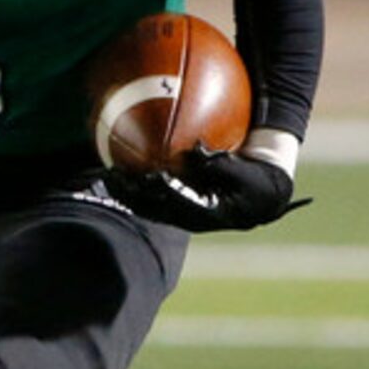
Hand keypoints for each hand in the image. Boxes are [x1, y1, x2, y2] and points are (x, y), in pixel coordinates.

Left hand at [104, 147, 306, 233]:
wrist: (259, 201)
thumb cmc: (255, 183)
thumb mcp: (244, 173)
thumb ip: (219, 163)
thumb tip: (195, 149)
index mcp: (209, 212)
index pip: (181, 201)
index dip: (166, 189)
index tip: (153, 175)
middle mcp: (190, 219)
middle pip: (155, 208)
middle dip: (134, 194)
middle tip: (117, 175)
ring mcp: (180, 217)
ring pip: (147, 208)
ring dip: (127, 194)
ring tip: (109, 176)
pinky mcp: (174, 211)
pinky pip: (148, 203)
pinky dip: (132, 191)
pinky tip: (118, 175)